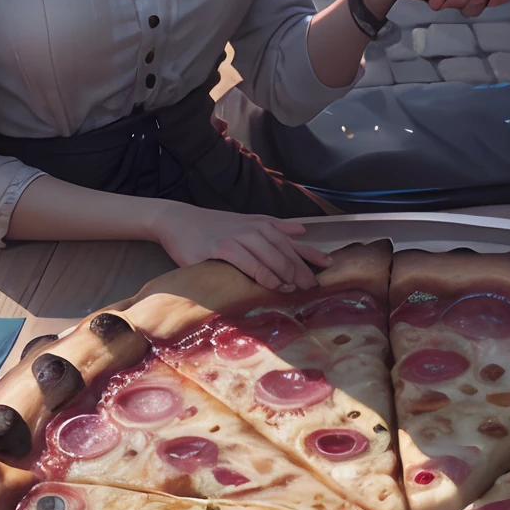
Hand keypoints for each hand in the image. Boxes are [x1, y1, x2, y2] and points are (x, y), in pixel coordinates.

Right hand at [150, 204, 331, 291]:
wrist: (179, 221)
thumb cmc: (214, 227)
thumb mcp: (248, 223)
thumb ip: (275, 228)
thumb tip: (301, 231)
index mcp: (263, 225)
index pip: (293, 242)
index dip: (312, 255)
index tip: (330, 267)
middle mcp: (254, 229)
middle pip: (285, 252)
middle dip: (302, 270)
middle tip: (314, 287)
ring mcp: (239, 237)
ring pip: (270, 256)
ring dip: (286, 273)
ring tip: (299, 288)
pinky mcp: (222, 247)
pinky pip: (248, 262)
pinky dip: (263, 273)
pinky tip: (273, 284)